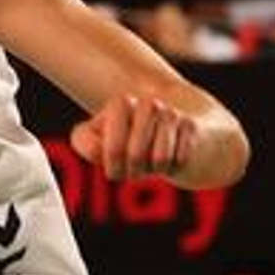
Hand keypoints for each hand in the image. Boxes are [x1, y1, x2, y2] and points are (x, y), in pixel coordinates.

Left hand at [71, 94, 196, 181]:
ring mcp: (172, 114)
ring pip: (160, 159)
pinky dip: (175, 166)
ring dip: (155, 169)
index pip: (111, 147)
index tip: (114, 168)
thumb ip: (83, 141)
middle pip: (135, 155)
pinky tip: (172, 156)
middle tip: (135, 168)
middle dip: (134, 170)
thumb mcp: (96, 139)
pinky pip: (181, 160)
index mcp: (121, 104)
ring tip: (153, 161)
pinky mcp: (191, 126)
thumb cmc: (127, 140)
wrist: (170, 133)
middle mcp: (148, 104)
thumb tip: (100, 149)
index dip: (113, 165)